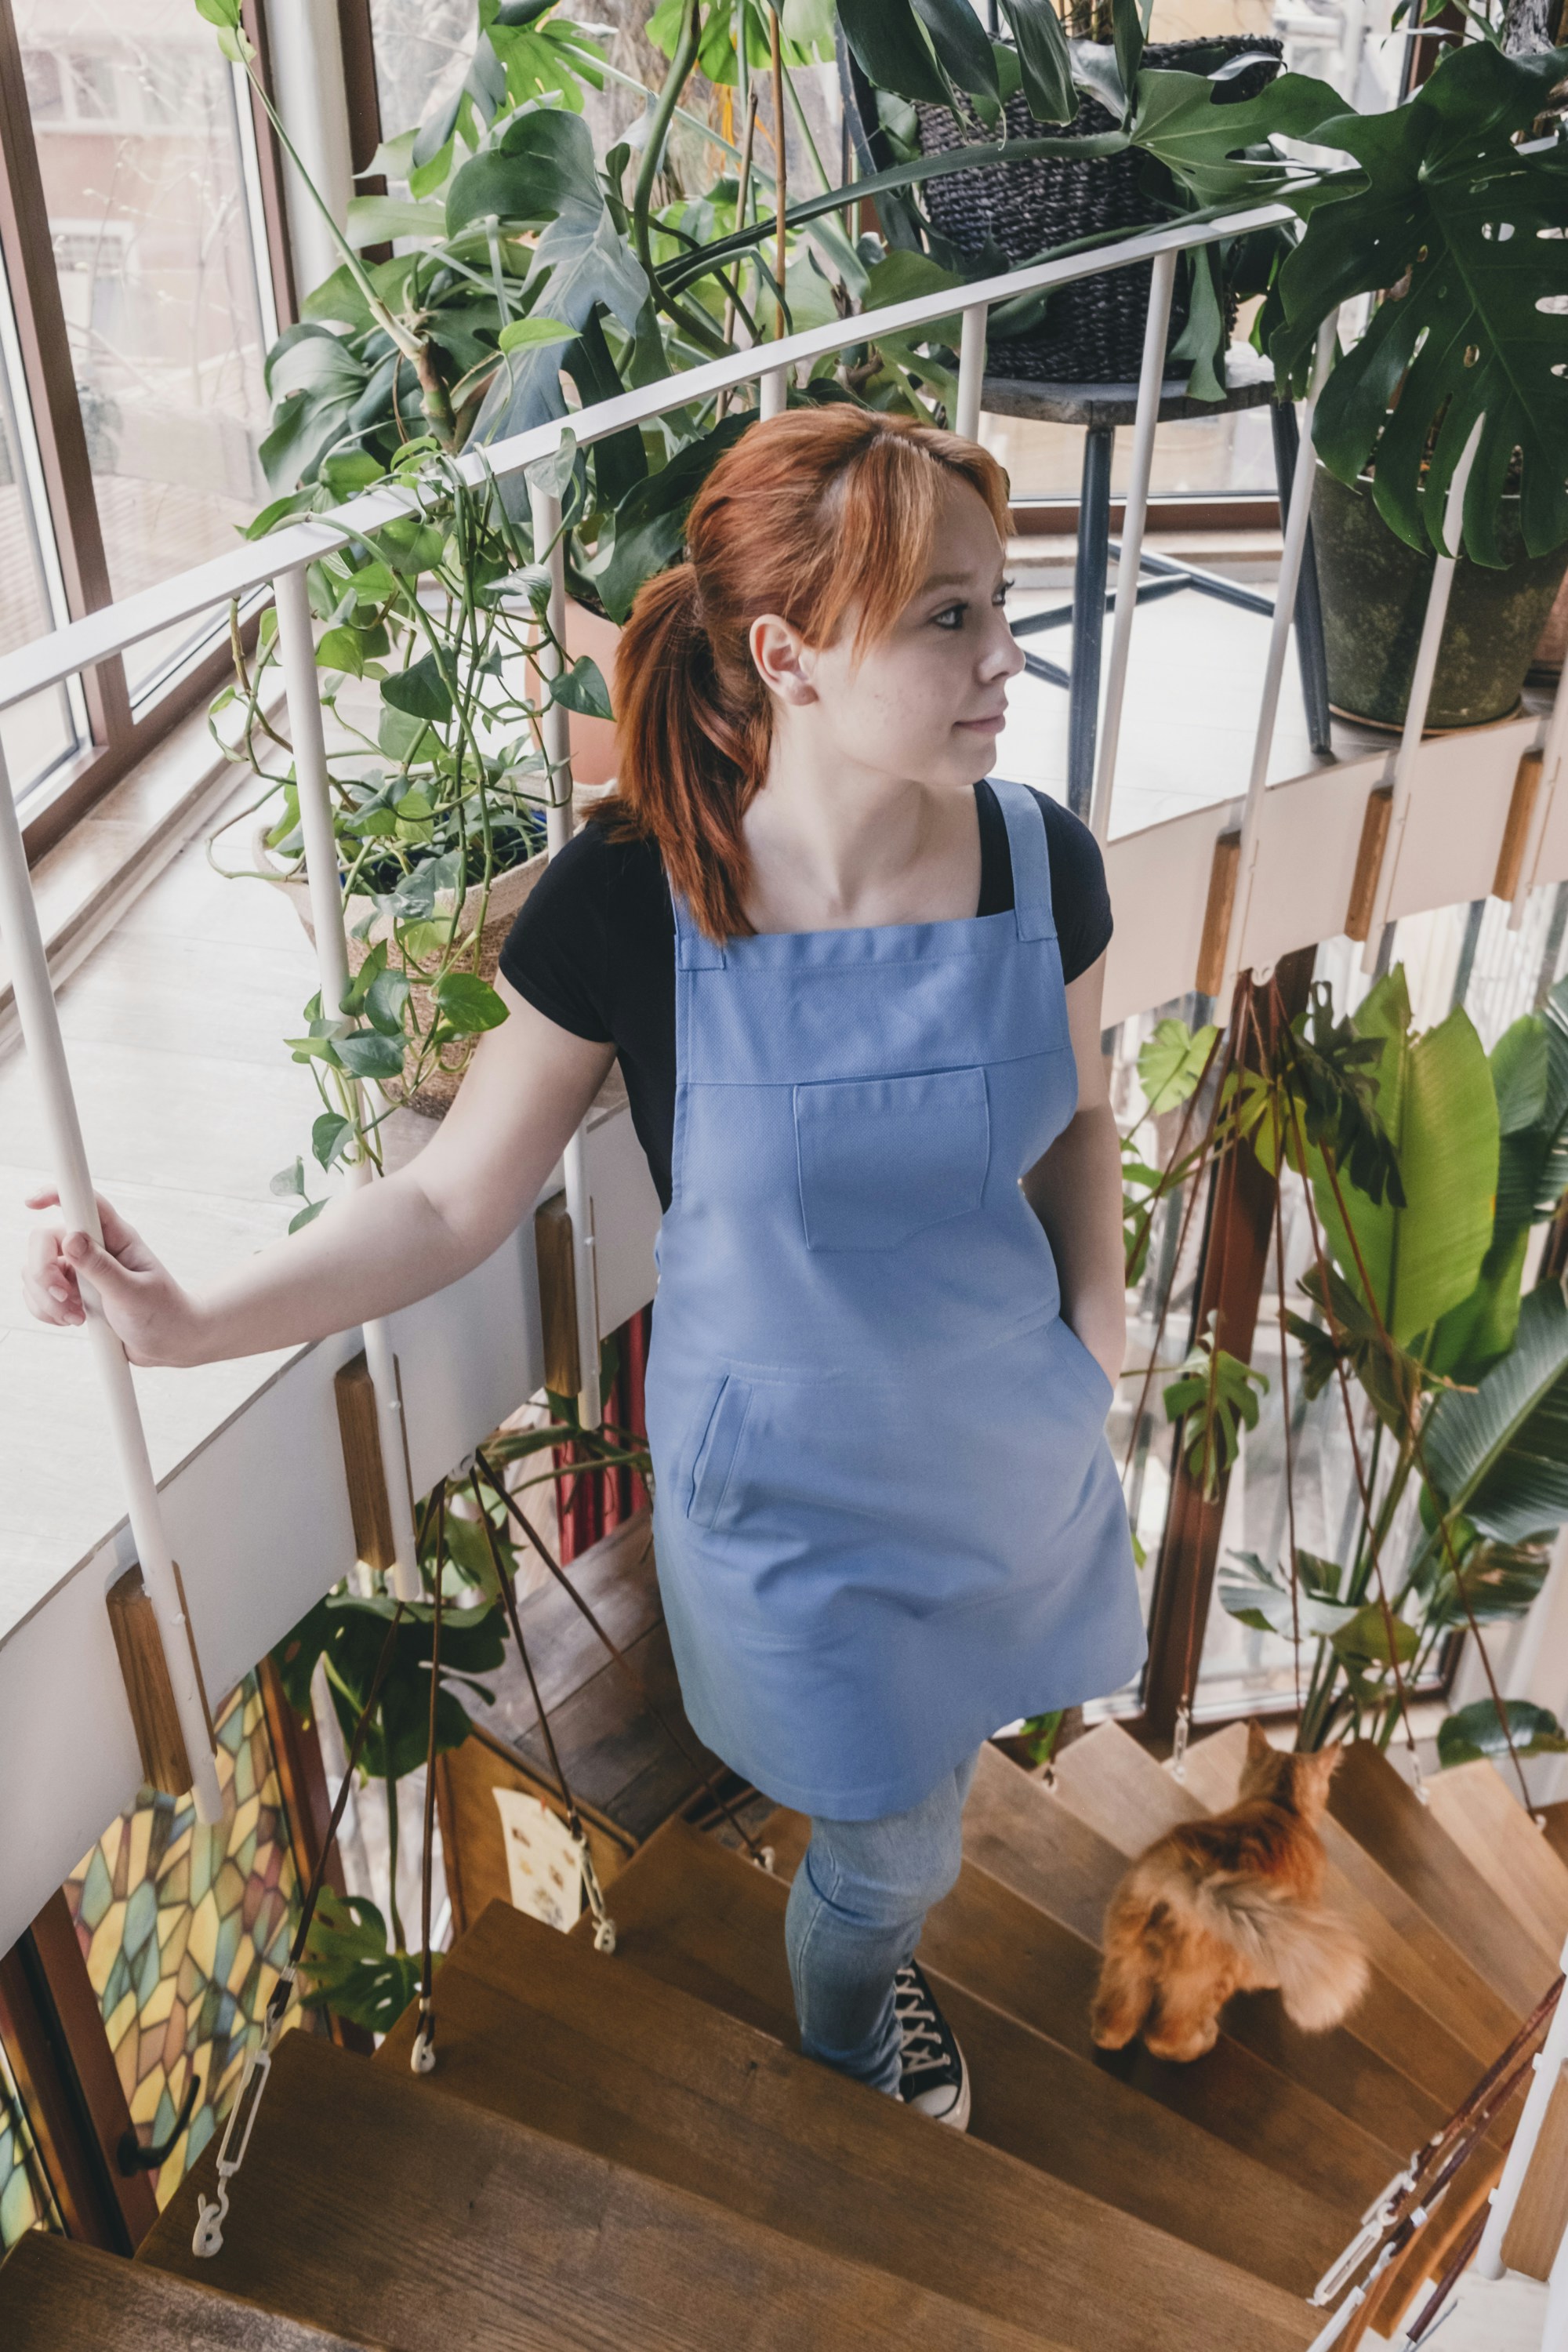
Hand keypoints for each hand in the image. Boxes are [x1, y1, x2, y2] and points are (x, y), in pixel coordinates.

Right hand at [22, 1190, 200, 1365]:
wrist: (169, 1342)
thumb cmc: (162, 1313)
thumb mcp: (134, 1292)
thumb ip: (101, 1268)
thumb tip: (70, 1239)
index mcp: (117, 1238)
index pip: (83, 1203)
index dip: (56, 1195)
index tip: (32, 1203)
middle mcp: (95, 1249)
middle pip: (46, 1239)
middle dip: (43, 1270)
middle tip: (64, 1296)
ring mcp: (81, 1271)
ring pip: (37, 1270)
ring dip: (46, 1297)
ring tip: (76, 1316)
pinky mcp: (71, 1292)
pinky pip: (38, 1294)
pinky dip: (46, 1310)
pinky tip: (72, 1320)